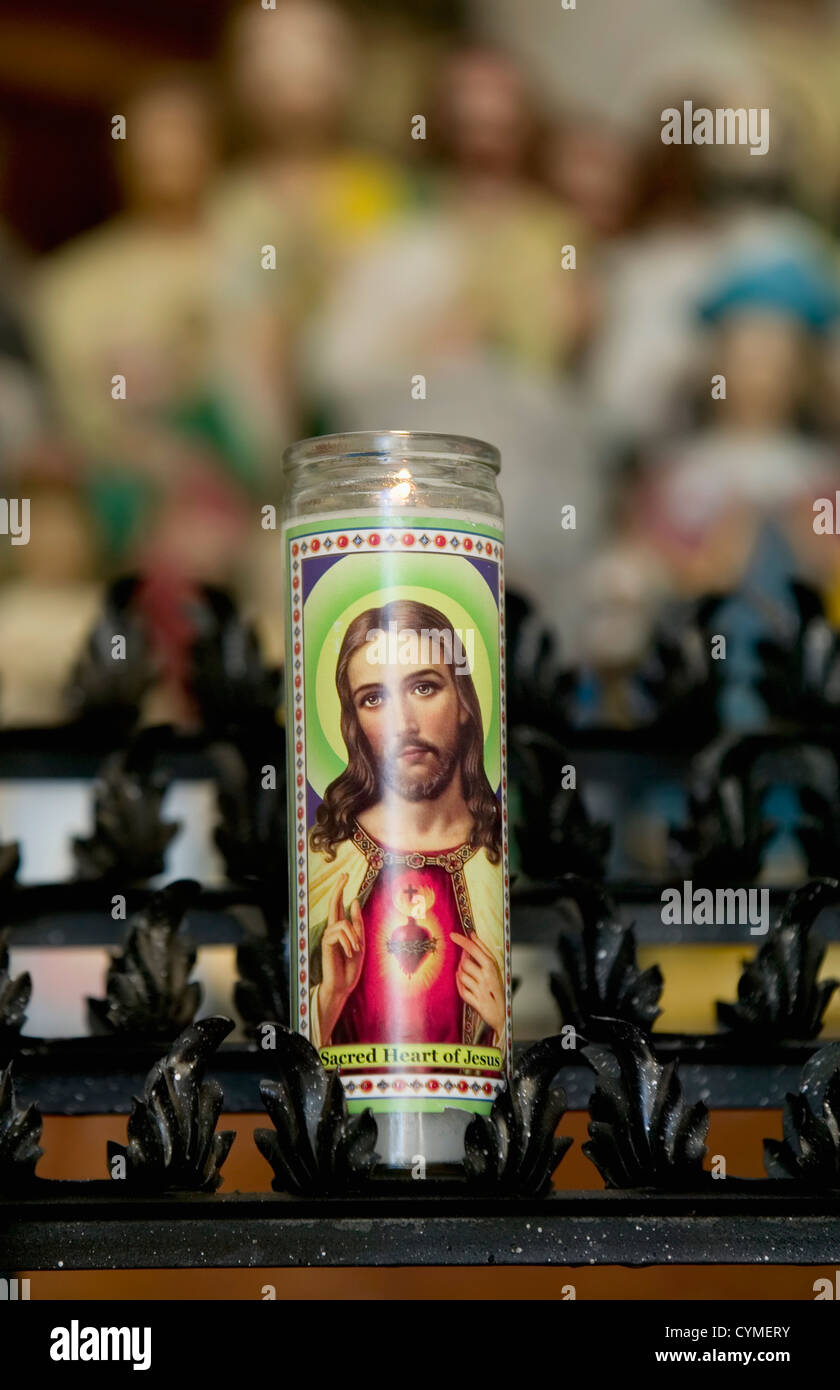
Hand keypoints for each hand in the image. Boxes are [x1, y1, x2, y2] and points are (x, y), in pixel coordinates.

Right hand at [319, 873, 364, 1042]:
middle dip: (339, 888)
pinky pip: (340, 933)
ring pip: (343, 923)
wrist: (343, 985)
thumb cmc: (351, 966)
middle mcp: (332, 929)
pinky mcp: (326, 943)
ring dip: (354, 937)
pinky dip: (349, 943)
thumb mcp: (360, 942)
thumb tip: (354, 901)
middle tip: (344, 874)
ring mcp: (328, 936)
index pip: (338, 905)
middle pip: (333, 903)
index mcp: (340, 928)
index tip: (345, 876)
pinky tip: (349, 953)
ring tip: (355, 950)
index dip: (340, 890)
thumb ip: (357, 923)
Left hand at [451, 932, 504, 1039]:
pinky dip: (461, 987)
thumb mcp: (494, 967)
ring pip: (461, 975)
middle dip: (463, 963)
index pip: (474, 949)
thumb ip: (482, 950)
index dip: (462, 941)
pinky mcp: (475, 1001)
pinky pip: (461, 990)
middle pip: (465, 962)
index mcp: (492, 967)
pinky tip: (467, 987)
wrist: (501, 1013)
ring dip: (462, 976)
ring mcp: (480, 990)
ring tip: (470, 979)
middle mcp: (486, 977)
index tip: (452, 935)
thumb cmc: (496, 988)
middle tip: (468, 966)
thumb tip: (472, 934)